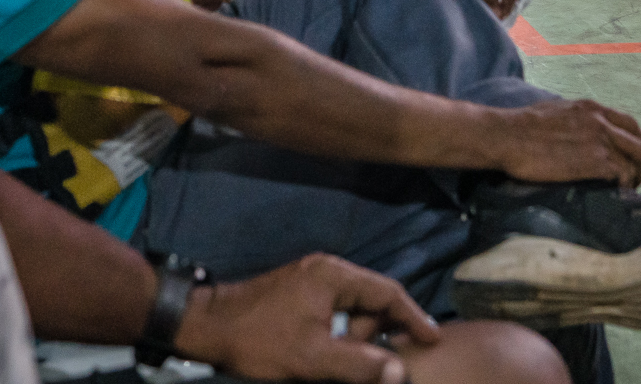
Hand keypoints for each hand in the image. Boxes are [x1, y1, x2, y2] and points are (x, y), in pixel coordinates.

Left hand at [171, 253, 439, 383]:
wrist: (207, 326)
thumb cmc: (259, 341)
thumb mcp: (312, 358)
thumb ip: (359, 365)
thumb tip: (400, 372)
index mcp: (333, 275)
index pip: (388, 292)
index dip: (414, 317)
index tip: (433, 339)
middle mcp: (326, 269)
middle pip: (371, 299)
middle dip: (378, 333)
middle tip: (370, 366)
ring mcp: (310, 278)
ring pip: (353, 308)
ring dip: (357, 337)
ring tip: (342, 364)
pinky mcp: (298, 292)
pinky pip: (335, 311)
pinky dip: (342, 333)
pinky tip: (332, 355)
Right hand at [494, 98, 640, 185]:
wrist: (508, 136)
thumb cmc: (522, 125)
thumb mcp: (556, 110)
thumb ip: (576, 118)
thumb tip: (579, 130)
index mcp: (591, 108)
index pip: (630, 123)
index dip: (634, 142)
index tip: (629, 157)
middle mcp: (601, 122)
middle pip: (639, 144)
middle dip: (640, 164)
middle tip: (632, 179)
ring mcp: (599, 141)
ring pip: (634, 162)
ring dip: (632, 178)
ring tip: (623, 190)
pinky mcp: (594, 162)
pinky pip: (621, 176)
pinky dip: (622, 186)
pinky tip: (613, 193)